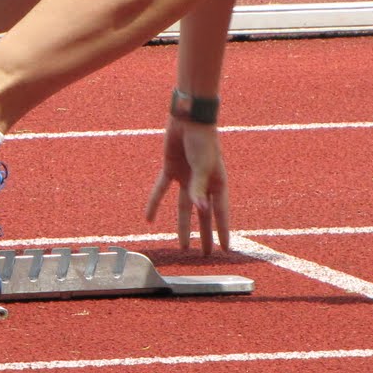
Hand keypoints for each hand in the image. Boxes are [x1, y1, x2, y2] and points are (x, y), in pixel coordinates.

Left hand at [144, 116, 229, 253]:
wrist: (188, 118)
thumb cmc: (203, 140)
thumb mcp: (203, 167)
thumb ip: (200, 189)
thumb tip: (202, 209)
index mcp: (217, 183)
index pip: (220, 213)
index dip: (222, 231)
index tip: (225, 250)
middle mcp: (203, 183)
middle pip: (204, 215)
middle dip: (205, 234)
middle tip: (205, 254)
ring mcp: (186, 177)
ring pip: (184, 208)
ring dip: (183, 226)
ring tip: (183, 246)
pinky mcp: (171, 170)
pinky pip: (161, 190)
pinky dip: (154, 203)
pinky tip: (148, 218)